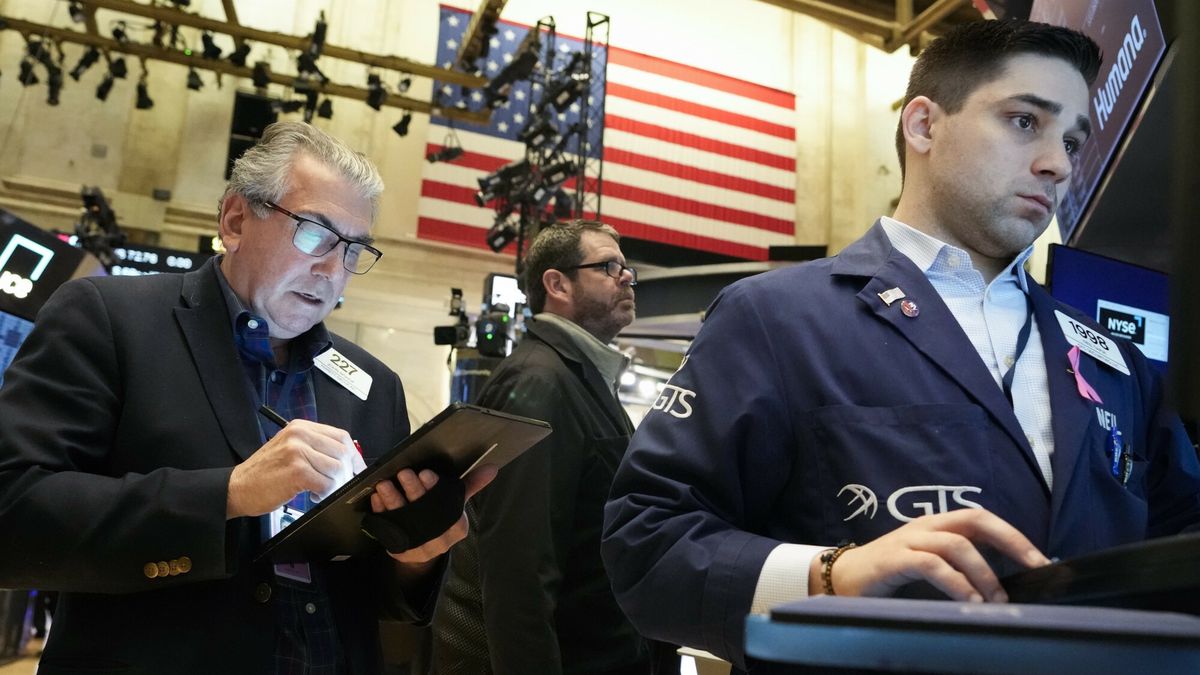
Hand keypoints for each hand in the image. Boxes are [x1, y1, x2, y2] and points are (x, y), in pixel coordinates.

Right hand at [226, 420, 366, 518]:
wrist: (237, 487)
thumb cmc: (265, 472)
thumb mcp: (290, 449)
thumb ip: (315, 448)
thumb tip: (346, 459)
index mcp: (301, 427)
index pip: (341, 436)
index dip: (353, 455)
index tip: (356, 469)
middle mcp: (300, 435)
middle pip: (342, 451)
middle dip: (347, 472)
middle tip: (339, 485)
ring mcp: (298, 452)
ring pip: (337, 468)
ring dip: (335, 484)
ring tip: (321, 490)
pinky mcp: (297, 471)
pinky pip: (326, 484)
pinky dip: (325, 493)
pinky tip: (314, 496)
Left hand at [369, 465, 497, 567]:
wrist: (423, 551)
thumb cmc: (440, 520)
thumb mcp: (455, 503)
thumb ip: (471, 484)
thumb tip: (493, 468)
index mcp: (457, 527)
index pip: (446, 505)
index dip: (435, 489)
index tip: (425, 473)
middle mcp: (439, 540)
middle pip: (424, 512)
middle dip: (413, 491)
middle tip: (403, 473)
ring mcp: (418, 547)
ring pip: (404, 521)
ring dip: (393, 501)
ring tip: (384, 484)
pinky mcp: (399, 550)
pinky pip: (388, 531)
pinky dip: (381, 514)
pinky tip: (377, 500)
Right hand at [813, 509, 1050, 601]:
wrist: (840, 580)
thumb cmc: (889, 577)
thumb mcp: (929, 567)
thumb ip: (958, 567)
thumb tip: (1002, 586)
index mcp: (936, 526)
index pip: (981, 519)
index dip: (1013, 535)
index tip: (1042, 561)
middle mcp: (924, 527)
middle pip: (974, 520)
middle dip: (1010, 540)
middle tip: (1035, 567)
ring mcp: (907, 541)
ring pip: (956, 544)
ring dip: (983, 572)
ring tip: (997, 599)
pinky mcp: (893, 560)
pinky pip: (931, 565)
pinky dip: (955, 582)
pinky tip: (969, 600)